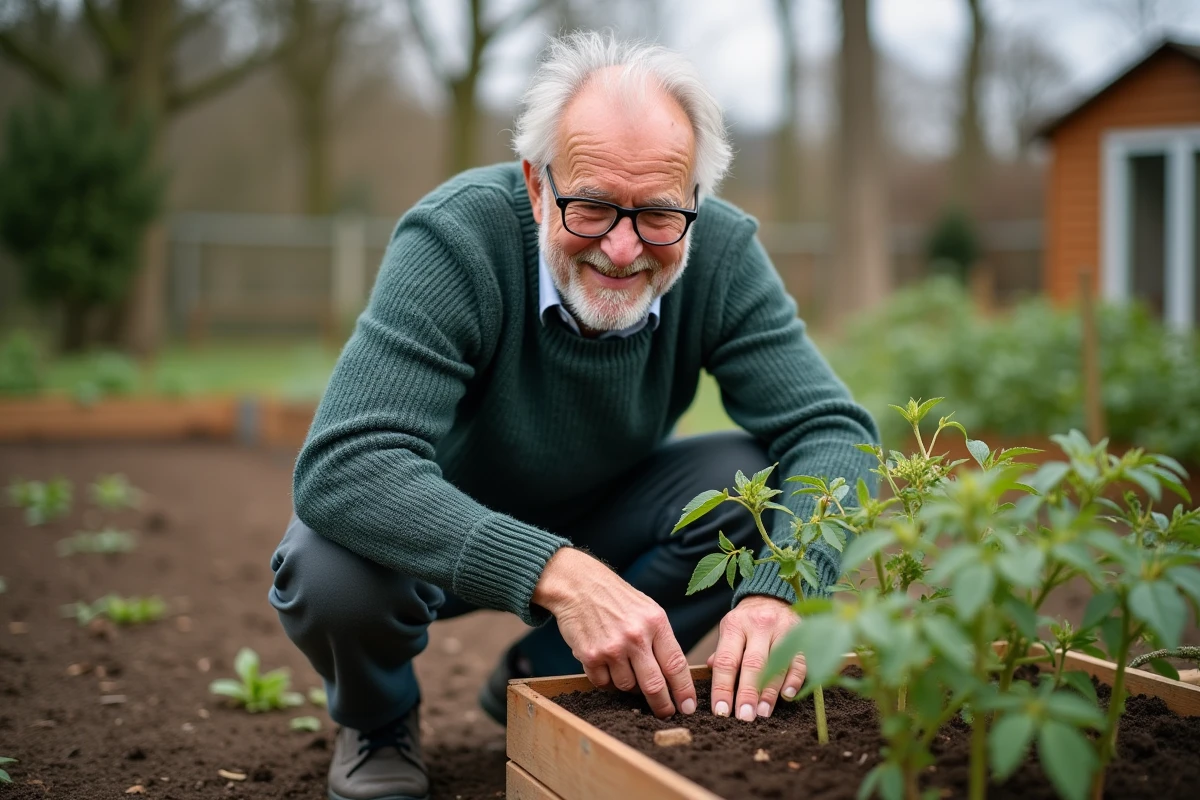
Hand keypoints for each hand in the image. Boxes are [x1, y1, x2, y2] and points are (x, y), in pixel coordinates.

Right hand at [533, 548, 695, 719]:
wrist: (579, 586)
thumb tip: (673, 677)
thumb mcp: (648, 610)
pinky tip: (606, 663)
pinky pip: (604, 683)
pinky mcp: (590, 656)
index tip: (688, 707)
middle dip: (662, 705)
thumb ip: (661, 640)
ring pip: (627, 687)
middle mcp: (635, 636)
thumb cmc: (617, 599)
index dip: (684, 690)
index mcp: (655, 622)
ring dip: (629, 685)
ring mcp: (612, 647)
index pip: (676, 664)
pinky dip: (606, 680)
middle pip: (654, 685)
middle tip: (665, 713)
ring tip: (624, 667)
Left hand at [706, 595, 805, 720]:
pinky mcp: (802, 634)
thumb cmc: (747, 622)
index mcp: (735, 625)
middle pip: (752, 664)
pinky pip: (799, 659)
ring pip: (777, 664)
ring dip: (770, 692)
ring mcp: (782, 629)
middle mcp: (758, 625)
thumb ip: (722, 652)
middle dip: (747, 693)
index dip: (723, 687)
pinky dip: (794, 679)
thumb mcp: (731, 630)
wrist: (773, 597)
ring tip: (763, 713)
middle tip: (744, 717)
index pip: (727, 661)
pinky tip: (787, 695)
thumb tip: (707, 670)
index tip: (721, 712)